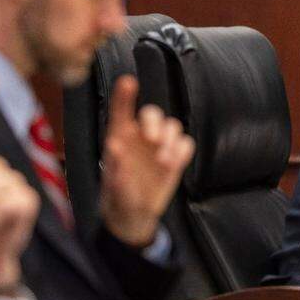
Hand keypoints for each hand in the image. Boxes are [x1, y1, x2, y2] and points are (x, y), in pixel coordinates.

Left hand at [100, 75, 194, 246]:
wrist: (135, 217)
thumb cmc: (118, 198)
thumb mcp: (113, 189)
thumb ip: (115, 168)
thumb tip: (115, 147)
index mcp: (120, 138)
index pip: (122, 111)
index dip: (124, 95)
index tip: (128, 82)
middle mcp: (140, 138)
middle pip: (152, 114)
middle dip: (155, 123)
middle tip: (153, 140)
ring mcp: (160, 147)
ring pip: (172, 126)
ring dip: (171, 140)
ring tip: (163, 162)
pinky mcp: (175, 158)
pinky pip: (186, 143)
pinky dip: (182, 151)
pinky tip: (174, 164)